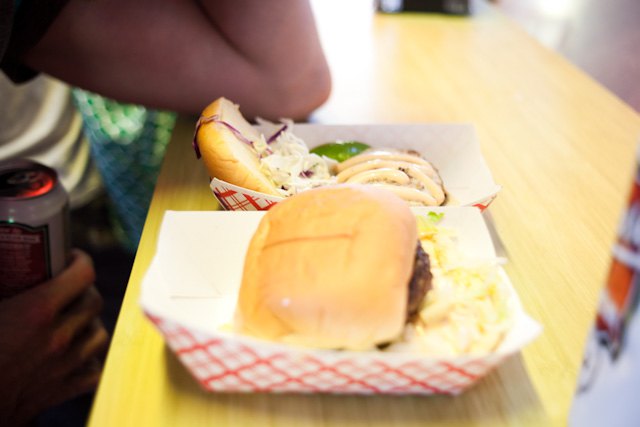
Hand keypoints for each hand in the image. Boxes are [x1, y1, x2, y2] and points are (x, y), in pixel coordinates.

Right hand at [0, 249, 108, 425]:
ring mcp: (64, 365)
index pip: (83, 275)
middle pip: (94, 302)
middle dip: (84, 291)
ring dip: (90, 324)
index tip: (70, 259)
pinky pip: (95, 371)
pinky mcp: (62, 390)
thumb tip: (4, 260)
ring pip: (100, 334)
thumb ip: (0, 281)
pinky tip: (78, 354)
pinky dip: (91, 361)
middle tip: (69, 289)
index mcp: (36, 311)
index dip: (80, 261)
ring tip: (75, 320)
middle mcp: (58, 336)